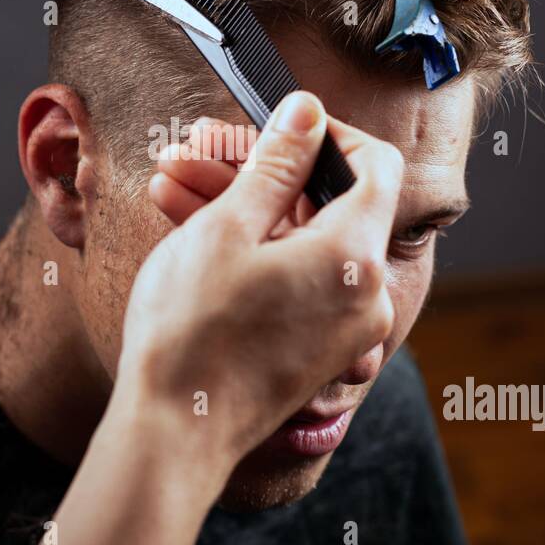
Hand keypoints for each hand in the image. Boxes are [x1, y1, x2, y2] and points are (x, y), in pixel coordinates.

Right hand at [116, 91, 403, 475]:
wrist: (173, 434)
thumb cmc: (192, 334)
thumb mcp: (226, 229)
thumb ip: (276, 163)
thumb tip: (308, 110)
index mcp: (355, 256)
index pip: (373, 165)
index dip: (327, 133)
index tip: (276, 124)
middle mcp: (367, 293)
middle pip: (327, 202)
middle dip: (259, 169)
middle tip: (194, 149)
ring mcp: (346, 325)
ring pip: (300, 239)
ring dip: (242, 206)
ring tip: (170, 184)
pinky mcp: (321, 346)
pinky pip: (296, 278)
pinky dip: (253, 250)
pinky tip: (190, 224)